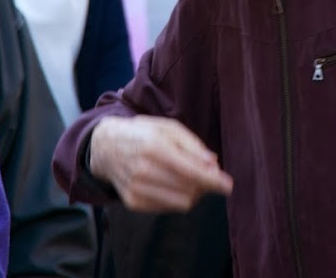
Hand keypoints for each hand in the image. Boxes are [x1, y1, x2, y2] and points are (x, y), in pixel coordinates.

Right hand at [88, 115, 233, 211]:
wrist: (107, 147)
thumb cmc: (144, 133)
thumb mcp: (169, 128)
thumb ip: (192, 145)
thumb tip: (213, 163)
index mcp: (154, 146)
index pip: (190, 171)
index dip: (213, 180)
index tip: (229, 185)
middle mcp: (143, 170)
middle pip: (189, 189)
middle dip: (205, 185)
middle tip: (206, 174)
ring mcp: (136, 189)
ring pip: (181, 202)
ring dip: (193, 193)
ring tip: (190, 179)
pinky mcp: (133, 202)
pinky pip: (168, 208)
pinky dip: (177, 198)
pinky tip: (171, 184)